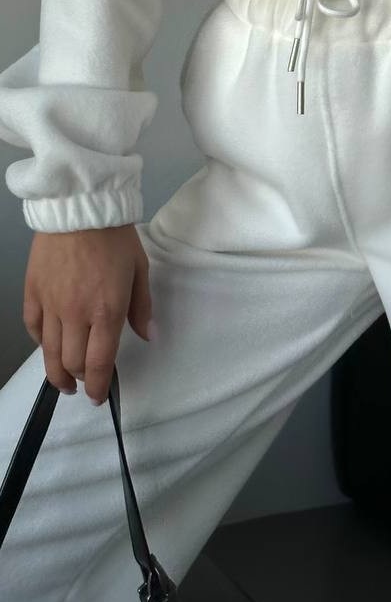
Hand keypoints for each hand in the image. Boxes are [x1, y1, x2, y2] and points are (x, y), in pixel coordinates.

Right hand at [23, 224, 153, 405]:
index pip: (99, 363)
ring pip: (48, 352)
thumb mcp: (140, 268)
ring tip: (64, 379)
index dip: (99, 386)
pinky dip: (39, 342)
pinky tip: (47, 345)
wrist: (80, 205)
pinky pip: (32, 327)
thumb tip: (147, 336)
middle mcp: (76, 314)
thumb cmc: (115, 235)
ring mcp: (51, 304)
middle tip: (86, 382)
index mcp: (107, 310)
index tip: (100, 395)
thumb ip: (142, 307)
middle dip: (80, 379)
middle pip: (72, 363)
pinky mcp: (33, 292)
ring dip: (57, 372)